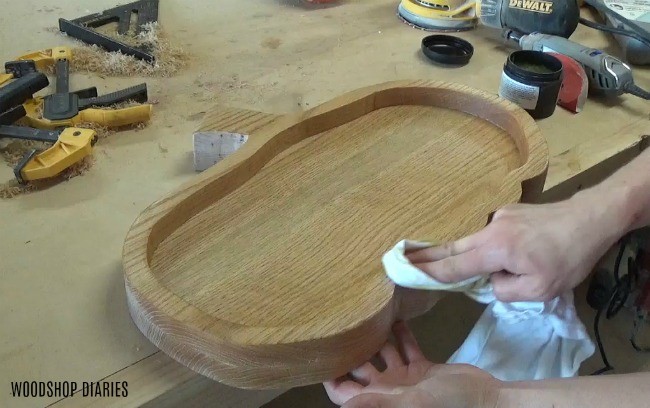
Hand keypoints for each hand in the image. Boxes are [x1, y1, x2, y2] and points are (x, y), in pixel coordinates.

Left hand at [324, 322, 499, 407]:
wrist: (485, 399)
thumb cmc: (447, 404)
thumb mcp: (411, 402)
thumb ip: (379, 401)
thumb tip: (344, 406)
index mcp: (381, 400)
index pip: (344, 393)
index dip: (330, 377)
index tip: (319, 352)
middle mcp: (388, 389)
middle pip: (359, 369)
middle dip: (350, 349)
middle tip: (339, 322)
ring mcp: (405, 378)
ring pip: (382, 353)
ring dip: (375, 336)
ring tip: (365, 312)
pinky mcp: (422, 367)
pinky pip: (406, 347)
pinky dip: (400, 333)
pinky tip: (393, 314)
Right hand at [405, 195, 621, 301]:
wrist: (592, 217)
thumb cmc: (568, 257)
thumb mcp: (539, 290)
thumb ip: (505, 291)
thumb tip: (490, 283)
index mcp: (494, 249)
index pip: (453, 265)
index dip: (428, 272)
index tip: (404, 271)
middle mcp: (490, 229)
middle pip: (453, 247)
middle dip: (427, 255)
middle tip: (402, 258)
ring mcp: (500, 216)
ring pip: (474, 241)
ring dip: (462, 254)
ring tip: (453, 264)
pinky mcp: (511, 212)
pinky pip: (492, 234)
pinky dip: (491, 246)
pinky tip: (512, 253)